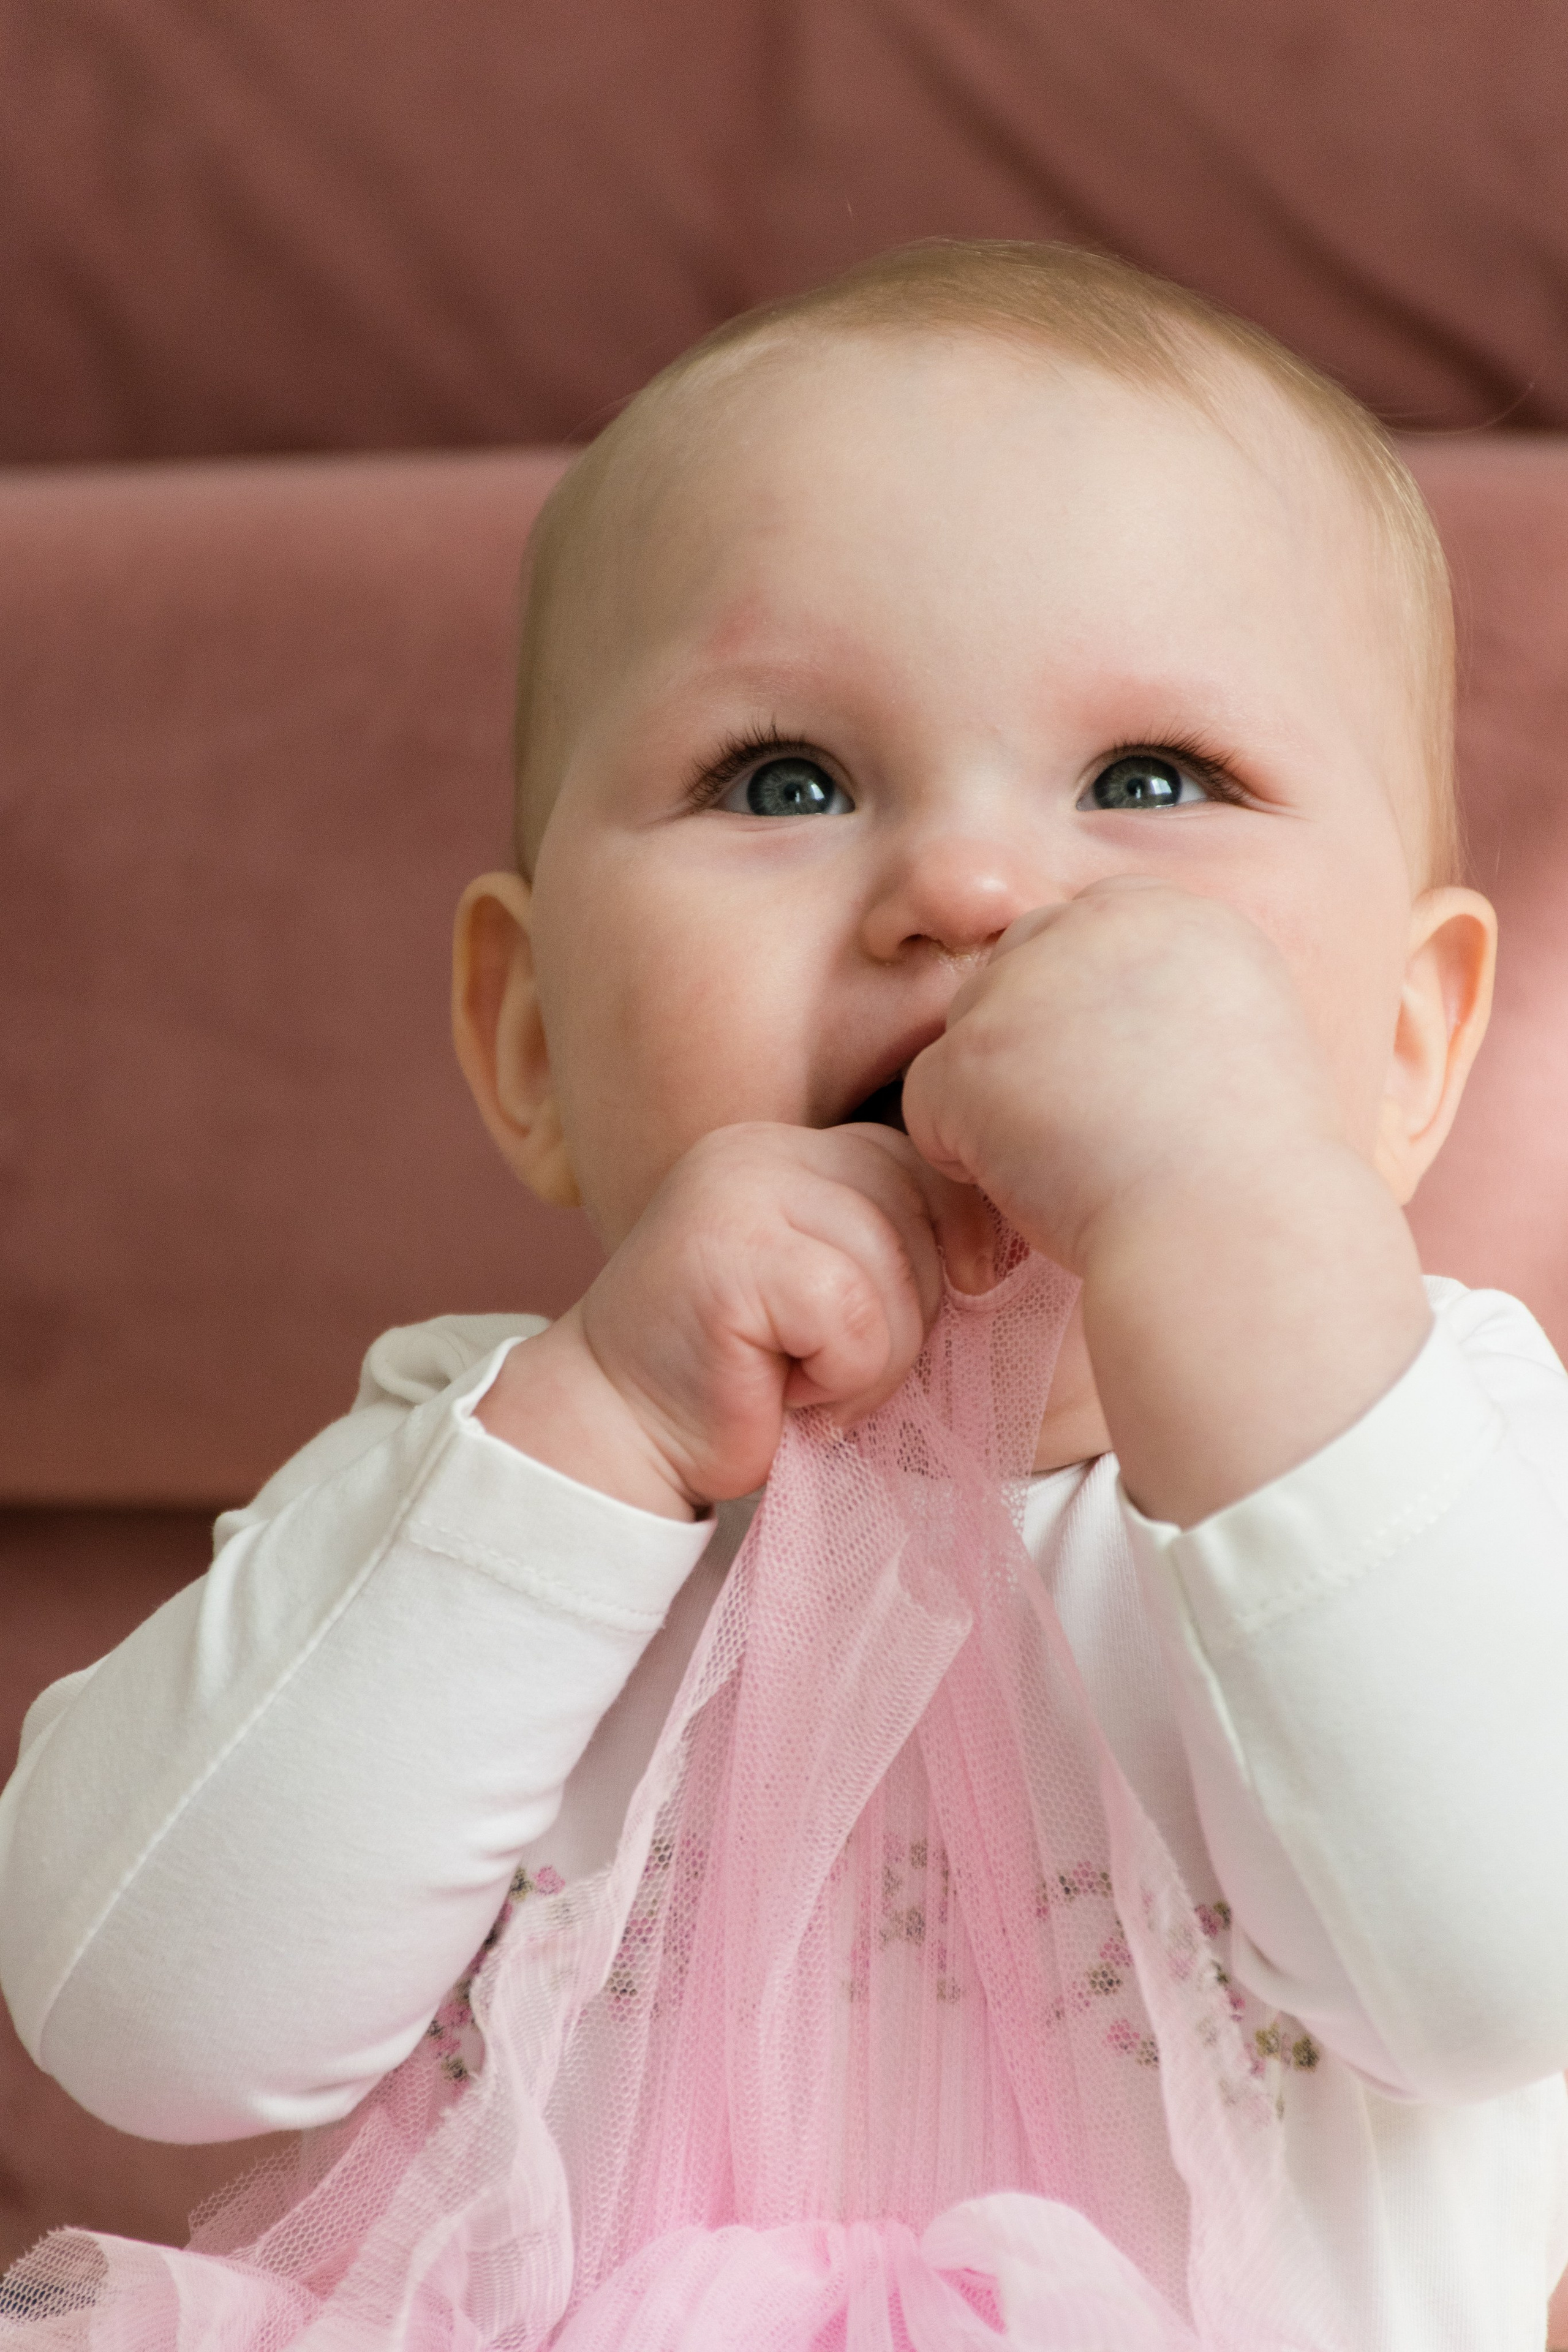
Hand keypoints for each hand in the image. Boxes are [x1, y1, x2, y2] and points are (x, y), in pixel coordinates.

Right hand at [478, 1124, 988, 1516]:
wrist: (619, 1437)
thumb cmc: (743, 1379)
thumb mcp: (835, 1291)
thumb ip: (897, 1249)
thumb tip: (1013, 1253)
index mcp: (794, 1149)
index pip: (926, 1165)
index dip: (955, 1246)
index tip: (924, 1315)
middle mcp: (763, 1150)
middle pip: (924, 1210)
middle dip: (910, 1311)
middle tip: (833, 1364)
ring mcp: (740, 1193)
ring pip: (896, 1269)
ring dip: (874, 1358)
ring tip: (805, 1381)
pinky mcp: (731, 1254)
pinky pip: (856, 1315)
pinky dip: (843, 1377)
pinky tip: (786, 1393)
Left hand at [902, 876, 1342, 1274]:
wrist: (1236, 1229)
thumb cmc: (1256, 1174)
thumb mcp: (1244, 1045)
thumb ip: (1165, 1002)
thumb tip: (1099, 1028)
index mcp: (1176, 916)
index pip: (1087, 931)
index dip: (1088, 1012)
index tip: (1125, 1079)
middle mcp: (1096, 926)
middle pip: (1019, 967)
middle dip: (1035, 1045)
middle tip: (1096, 1129)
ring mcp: (1025, 984)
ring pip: (969, 1032)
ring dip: (1000, 1099)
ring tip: (1077, 1163)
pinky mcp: (970, 1054)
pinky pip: (926, 1101)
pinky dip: (962, 1157)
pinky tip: (1035, 1189)